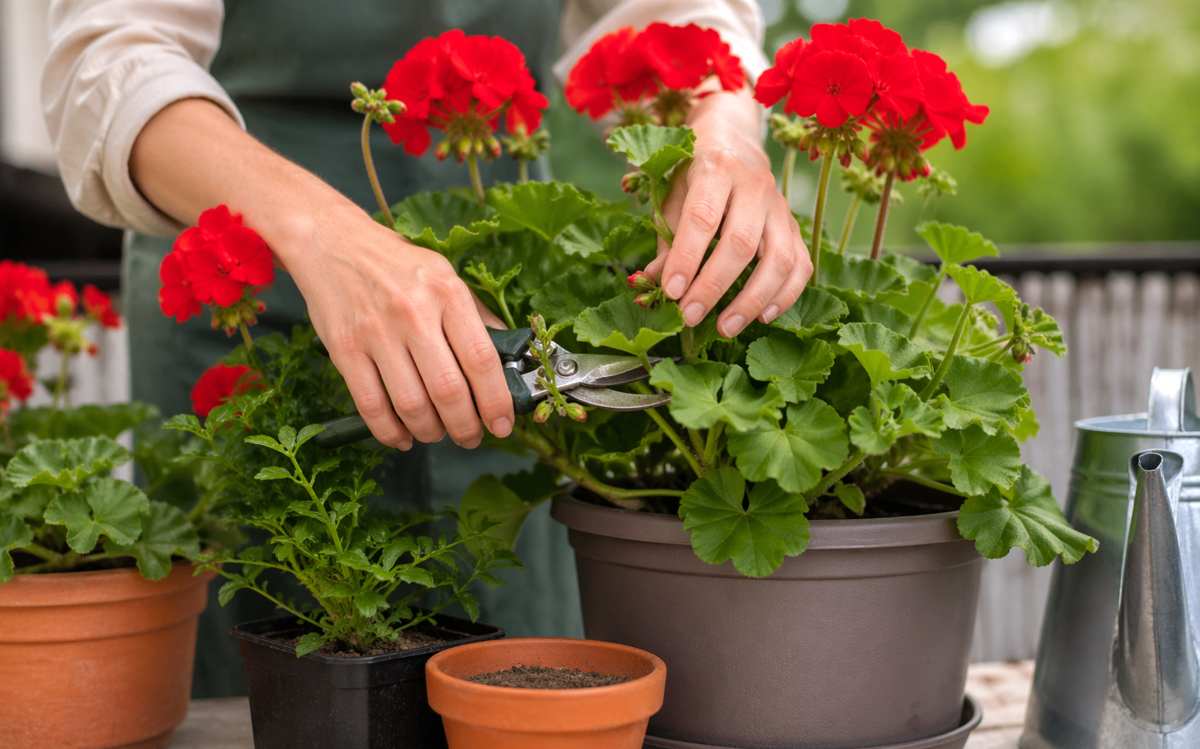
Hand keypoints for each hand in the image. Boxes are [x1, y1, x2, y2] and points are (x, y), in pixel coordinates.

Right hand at [280, 203, 514, 449]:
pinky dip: (390, 432)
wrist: (331, 242)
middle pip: (448, 390)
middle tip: (471, 437)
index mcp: (446, 293)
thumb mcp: (444, 275)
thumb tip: (510, 356)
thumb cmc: (396, 263)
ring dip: (431, 432)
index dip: (496, 401)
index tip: (503, 424)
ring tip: (438, 433)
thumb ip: (476, 316)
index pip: (481, 359)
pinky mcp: (343, 349)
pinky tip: (403, 436)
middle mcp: (413, 313)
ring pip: (411, 405)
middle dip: (466, 426)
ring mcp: (375, 333)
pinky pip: (371, 406)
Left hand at [645, 90, 811, 337]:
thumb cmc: (695, 168)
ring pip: (778, 258)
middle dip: (714, 286)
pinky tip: (761, 317)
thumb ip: (666, 235)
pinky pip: (801, 265)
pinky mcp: (795, 226)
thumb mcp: (672, 191)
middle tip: (690, 317)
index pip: (703, 218)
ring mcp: (780, 207)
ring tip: (725, 328)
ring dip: (751, 300)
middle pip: (741, 243)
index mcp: (716, 168)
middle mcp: (754, 186)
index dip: (687, 258)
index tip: (672, 291)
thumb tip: (652, 280)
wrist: (735, 138)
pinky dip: (785, 296)